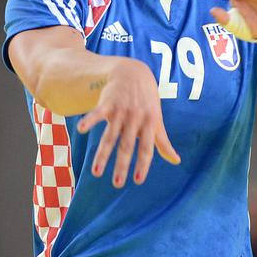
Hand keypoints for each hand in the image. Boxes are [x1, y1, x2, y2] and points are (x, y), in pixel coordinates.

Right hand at [76, 58, 179, 187]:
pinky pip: (97, 113)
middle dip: (122, 165)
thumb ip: (163, 142)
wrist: (134, 73)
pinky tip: (81, 129)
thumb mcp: (156, 120)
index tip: (137, 180)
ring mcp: (121, 110)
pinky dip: (89, 120)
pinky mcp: (107, 103)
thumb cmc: (147, 101)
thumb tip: (176, 161)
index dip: (142, 164)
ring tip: (96, 172)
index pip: (146, 148)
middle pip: (127, 145)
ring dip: (103, 155)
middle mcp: (135, 118)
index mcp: (149, 124)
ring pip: (110, 136)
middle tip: (117, 183)